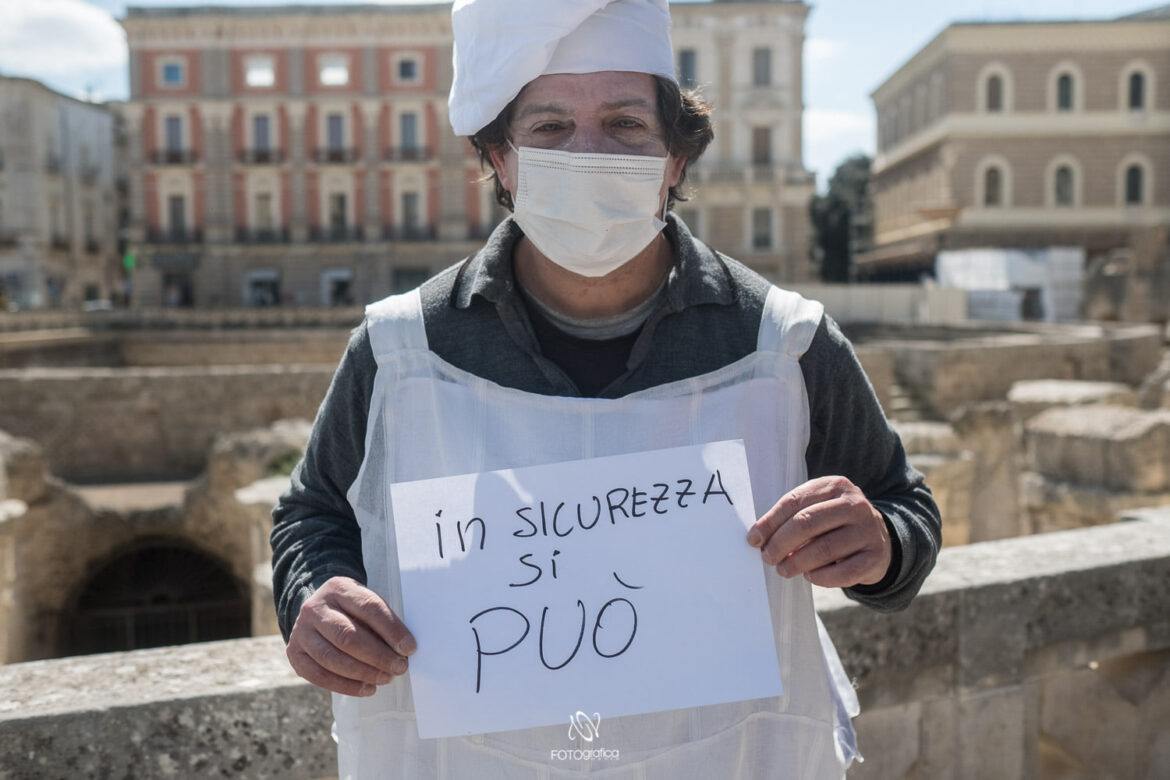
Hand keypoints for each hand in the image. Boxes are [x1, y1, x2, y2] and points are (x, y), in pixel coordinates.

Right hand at [286, 576, 416, 696]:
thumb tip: (404, 650)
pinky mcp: (294, 654)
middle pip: (347, 636)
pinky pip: (319, 676)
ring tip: (386, 678)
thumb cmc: (352, 609)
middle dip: (378, 656)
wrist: (318, 610)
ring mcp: (301, 631)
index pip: (368, 608)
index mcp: (338, 588)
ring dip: (364, 673)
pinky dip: (346, 686)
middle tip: (400, 667)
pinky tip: (367, 688)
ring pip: (332, 659)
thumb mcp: (365, 601)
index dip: (391, 630)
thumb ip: (381, 621)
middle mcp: (315, 608)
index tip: (410, 648)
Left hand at [746, 476, 891, 588]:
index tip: (753, 539)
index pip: (794, 502)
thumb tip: (759, 537)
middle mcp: (854, 505)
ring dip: (796, 563)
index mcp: (835, 485)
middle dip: (780, 543)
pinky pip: (843, 572)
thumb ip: (792, 516)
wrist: (878, 538)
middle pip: (807, 523)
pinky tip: (809, 576)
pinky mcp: (875, 557)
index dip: (770, 522)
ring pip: (823, 549)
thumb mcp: (818, 507)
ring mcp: (868, 530)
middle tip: (767, 557)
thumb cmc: (835, 523)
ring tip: (783, 569)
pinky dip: (821, 577)